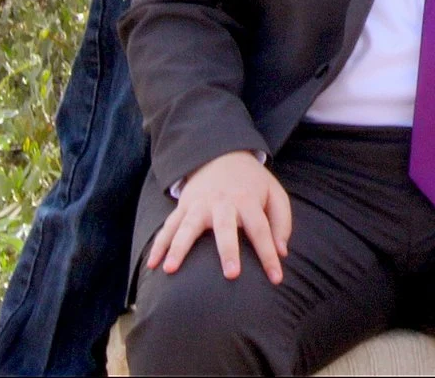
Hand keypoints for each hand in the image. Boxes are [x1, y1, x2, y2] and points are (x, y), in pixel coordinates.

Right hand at [146, 150, 291, 281]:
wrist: (222, 154)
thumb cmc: (252, 184)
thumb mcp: (274, 194)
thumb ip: (281, 222)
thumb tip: (282, 252)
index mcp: (247, 200)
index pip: (261, 230)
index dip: (269, 255)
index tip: (276, 279)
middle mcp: (222, 202)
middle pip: (225, 227)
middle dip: (228, 250)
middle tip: (232, 275)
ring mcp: (199, 204)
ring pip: (187, 226)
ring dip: (178, 248)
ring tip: (169, 270)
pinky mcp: (183, 206)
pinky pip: (168, 227)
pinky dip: (159, 245)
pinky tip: (152, 264)